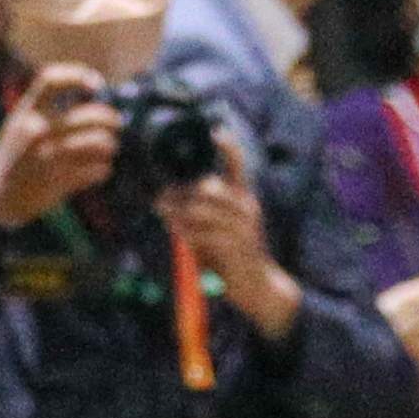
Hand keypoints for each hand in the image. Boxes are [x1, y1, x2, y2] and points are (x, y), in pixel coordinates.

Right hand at [0, 64, 121, 226]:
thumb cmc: (16, 154)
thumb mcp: (21, 123)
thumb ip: (47, 109)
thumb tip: (93, 97)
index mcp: (25, 112)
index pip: (51, 81)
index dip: (77, 76)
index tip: (97, 85)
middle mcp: (36, 131)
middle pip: (88, 115)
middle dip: (110, 118)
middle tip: (117, 122)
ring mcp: (48, 157)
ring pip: (98, 143)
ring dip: (110, 144)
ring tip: (109, 147)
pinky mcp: (59, 181)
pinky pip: (97, 170)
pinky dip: (103, 169)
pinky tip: (100, 169)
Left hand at [158, 141, 301, 339]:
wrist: (258, 286)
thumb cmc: (234, 256)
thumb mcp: (219, 229)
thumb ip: (198, 213)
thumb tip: (167, 200)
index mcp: (243, 198)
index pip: (239, 166)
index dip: (230, 147)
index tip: (217, 131)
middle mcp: (245, 207)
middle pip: (208, 188)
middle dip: (180, 193)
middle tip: (159, 200)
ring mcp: (242, 227)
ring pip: (202, 210)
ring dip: (178, 214)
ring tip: (165, 218)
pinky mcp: (236, 247)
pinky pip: (204, 234)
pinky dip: (187, 234)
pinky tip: (180, 237)